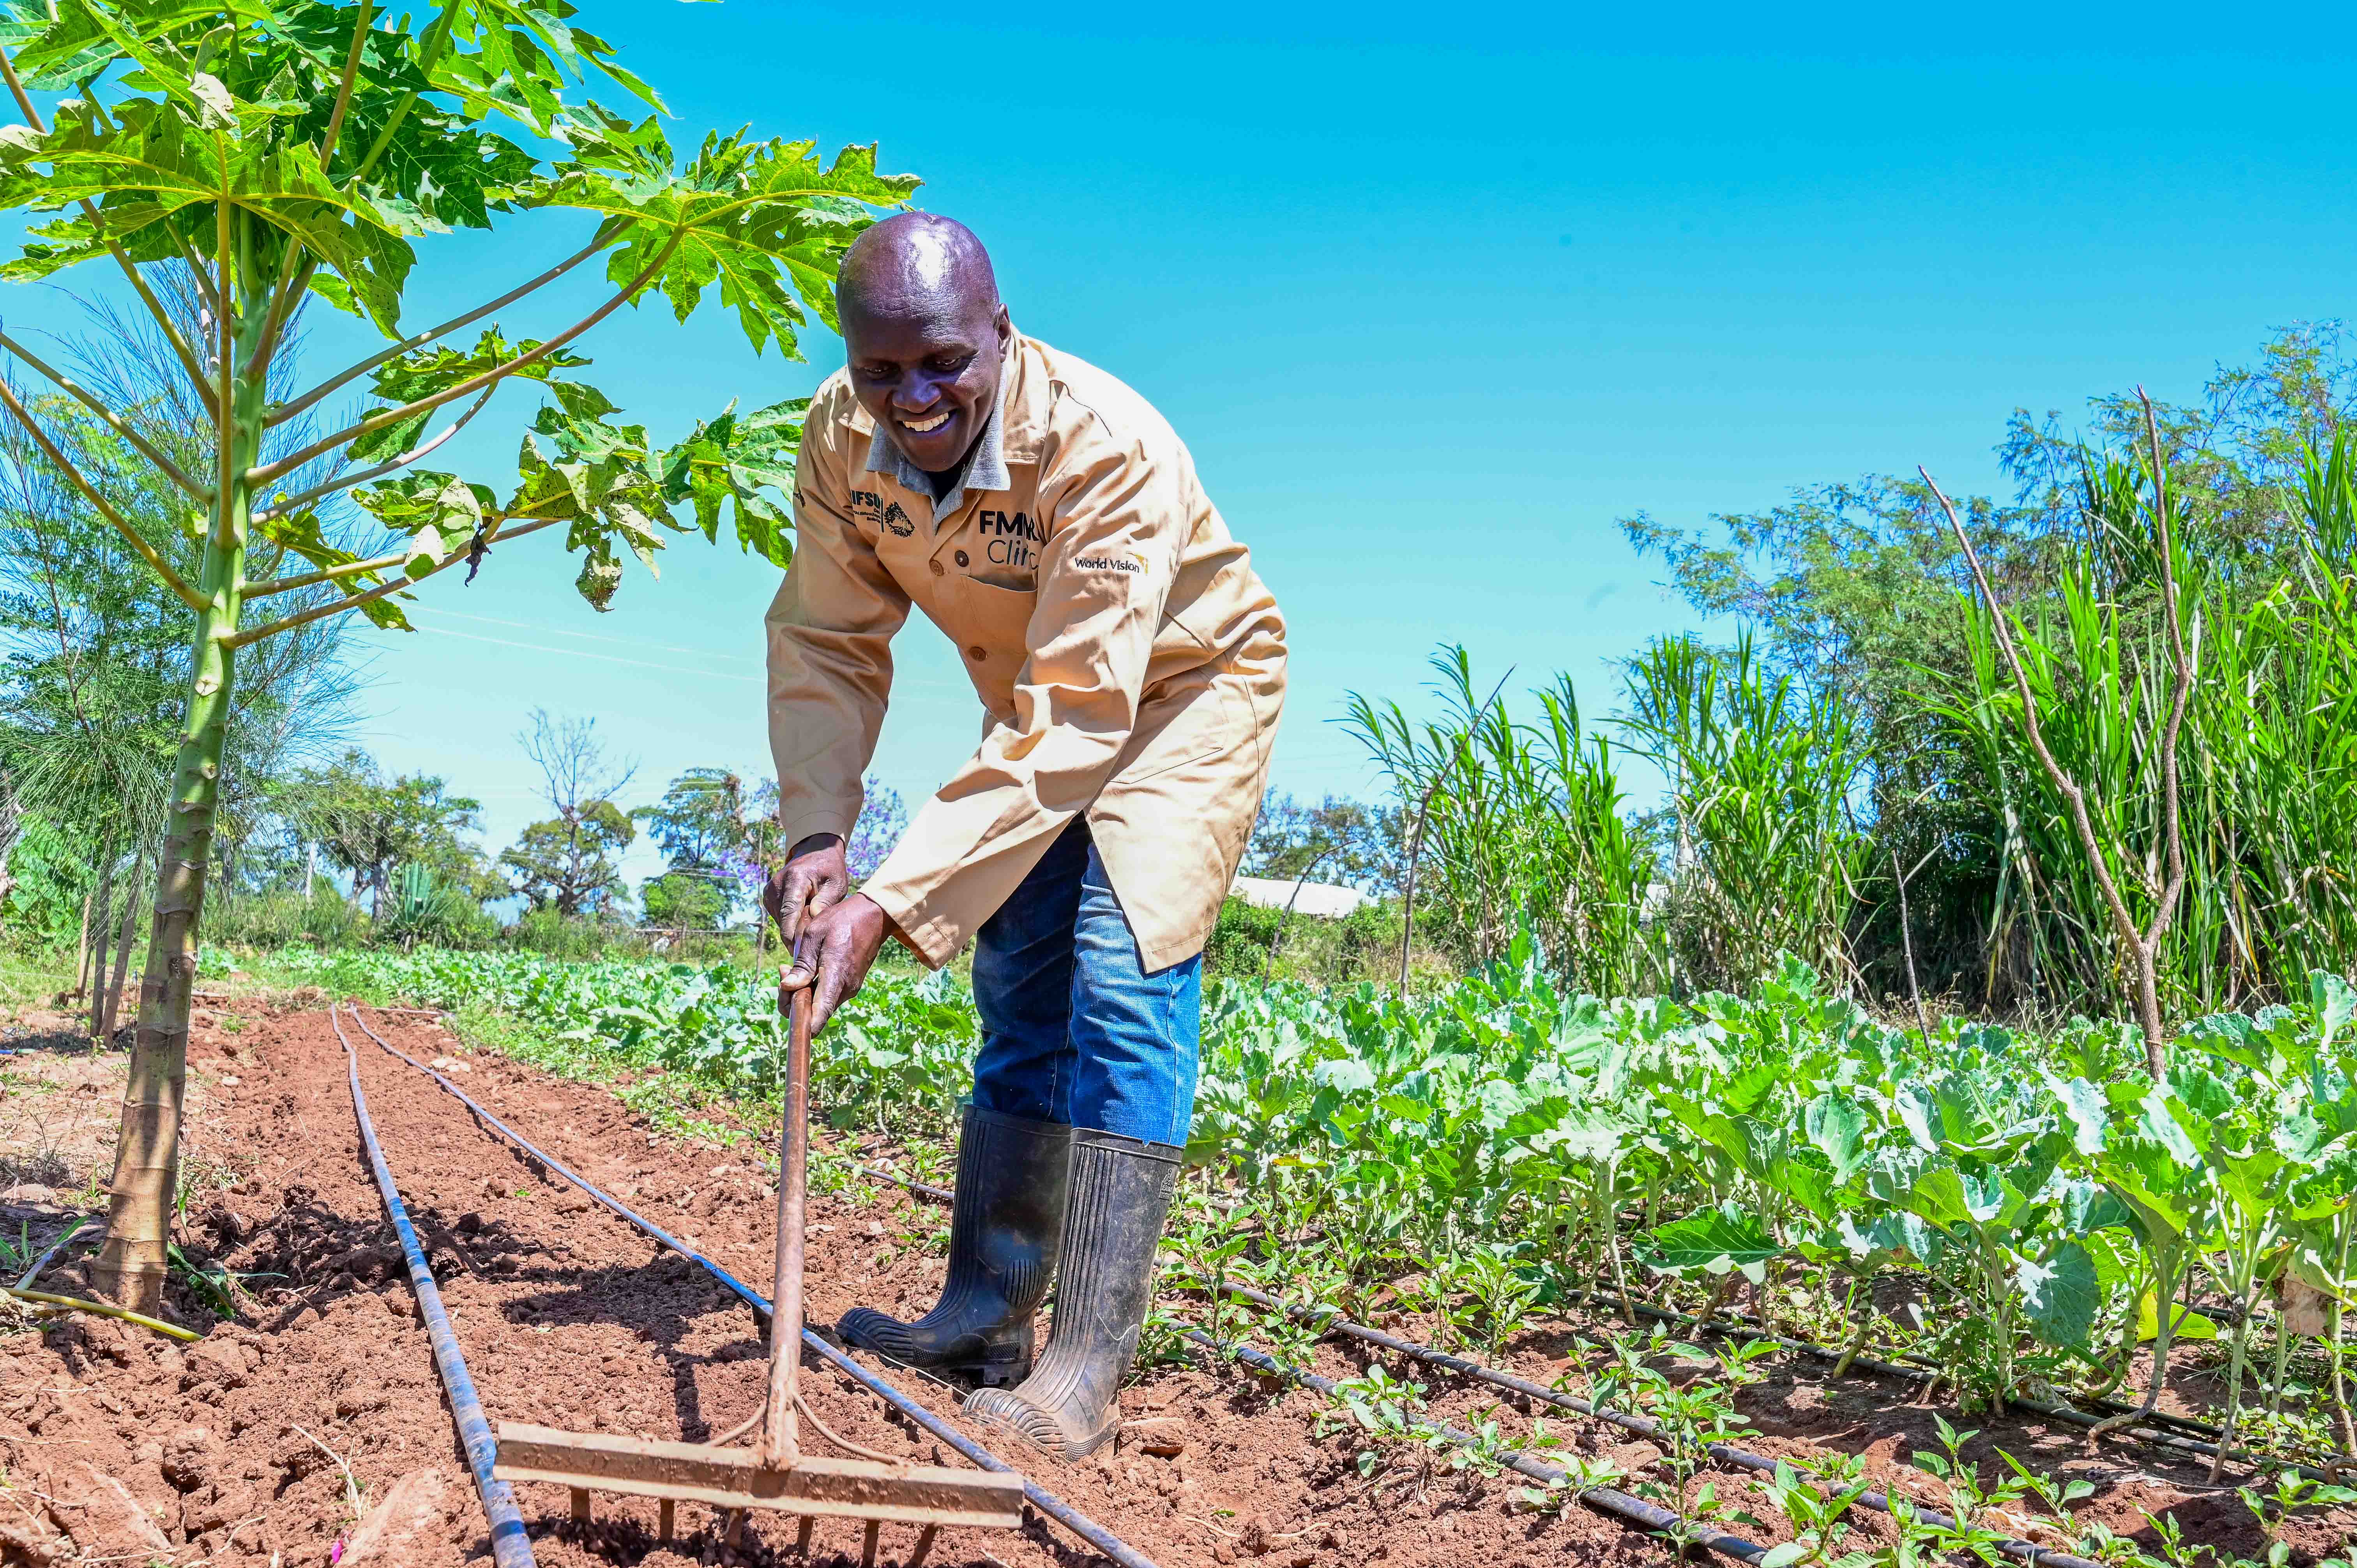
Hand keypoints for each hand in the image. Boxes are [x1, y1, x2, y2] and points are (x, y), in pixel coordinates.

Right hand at [765, 833, 849, 947]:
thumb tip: (812, 924)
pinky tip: (804, 921)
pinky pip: (779, 917)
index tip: (799, 953)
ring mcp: (770, 890)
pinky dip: (790, 922)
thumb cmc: (829, 869)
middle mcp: (777, 885)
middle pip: (784, 920)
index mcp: (794, 879)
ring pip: (781, 921)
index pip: (789, 912)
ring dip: (793, 929)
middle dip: (796, 936)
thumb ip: (825, 902)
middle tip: (812, 949)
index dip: (793, 936)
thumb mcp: (836, 884)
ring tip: (811, 932)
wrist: (815, 851)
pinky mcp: (768, 896)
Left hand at [778, 893, 888, 1035]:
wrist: (874, 915)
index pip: (819, 1014)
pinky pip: (826, 995)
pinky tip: (805, 969)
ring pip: (819, 1004)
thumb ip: (802, 964)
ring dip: (801, 993)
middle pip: (814, 1013)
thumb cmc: (842, 920)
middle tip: (783, 971)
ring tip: (790, 966)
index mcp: (836, 976)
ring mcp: (849, 988)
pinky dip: (812, 988)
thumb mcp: (815, 934)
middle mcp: (845, 988)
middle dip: (793, 1000)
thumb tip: (788, 987)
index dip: (802, 1026)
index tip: (787, 1016)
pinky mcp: (849, 985)